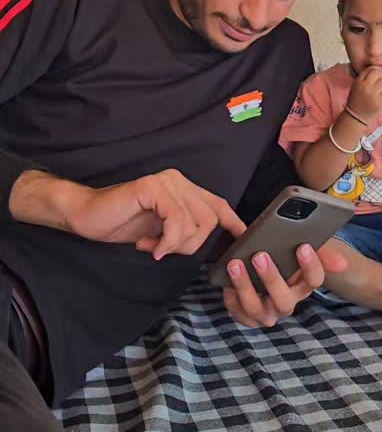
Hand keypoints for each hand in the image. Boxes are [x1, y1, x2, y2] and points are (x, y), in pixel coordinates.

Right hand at [66, 169, 245, 258]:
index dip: (233, 222)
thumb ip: (184, 230)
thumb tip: (208, 244)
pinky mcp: (153, 187)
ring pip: (195, 222)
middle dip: (190, 245)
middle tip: (164, 250)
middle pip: (210, 220)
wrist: (88, 216)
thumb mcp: (162, 230)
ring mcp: (167, 181)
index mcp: (184, 189)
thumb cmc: (123, 223)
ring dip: (175, 245)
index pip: (218, 204)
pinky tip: (149, 246)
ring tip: (152, 246)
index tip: (242, 237)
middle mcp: (179, 180)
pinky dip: (166, 240)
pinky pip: (177, 220)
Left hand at [222, 242, 346, 327]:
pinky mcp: (246, 315)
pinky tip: (225, 277)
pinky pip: (236, 310)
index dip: (311, 266)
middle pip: (283, 299)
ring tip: (235, 264)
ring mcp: (266, 313)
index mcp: (303, 287)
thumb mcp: (299, 253)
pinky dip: (230, 295)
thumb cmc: (282, 260)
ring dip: (245, 286)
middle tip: (260, 255)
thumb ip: (319, 253)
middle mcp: (286, 303)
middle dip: (271, 278)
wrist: (259, 271)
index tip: (303, 246)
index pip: (314, 281)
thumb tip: (342, 264)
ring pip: (256, 307)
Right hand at [347, 66, 381, 122]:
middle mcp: (365, 86)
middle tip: (379, 83)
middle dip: (380, 76)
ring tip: (381, 91)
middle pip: (378, 73)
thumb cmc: (357, 100)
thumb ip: (364, 78)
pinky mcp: (380, 102)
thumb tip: (379, 68)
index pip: (369, 69)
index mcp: (358, 82)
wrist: (356, 116)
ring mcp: (373, 94)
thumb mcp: (356, 86)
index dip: (374, 71)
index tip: (377, 75)